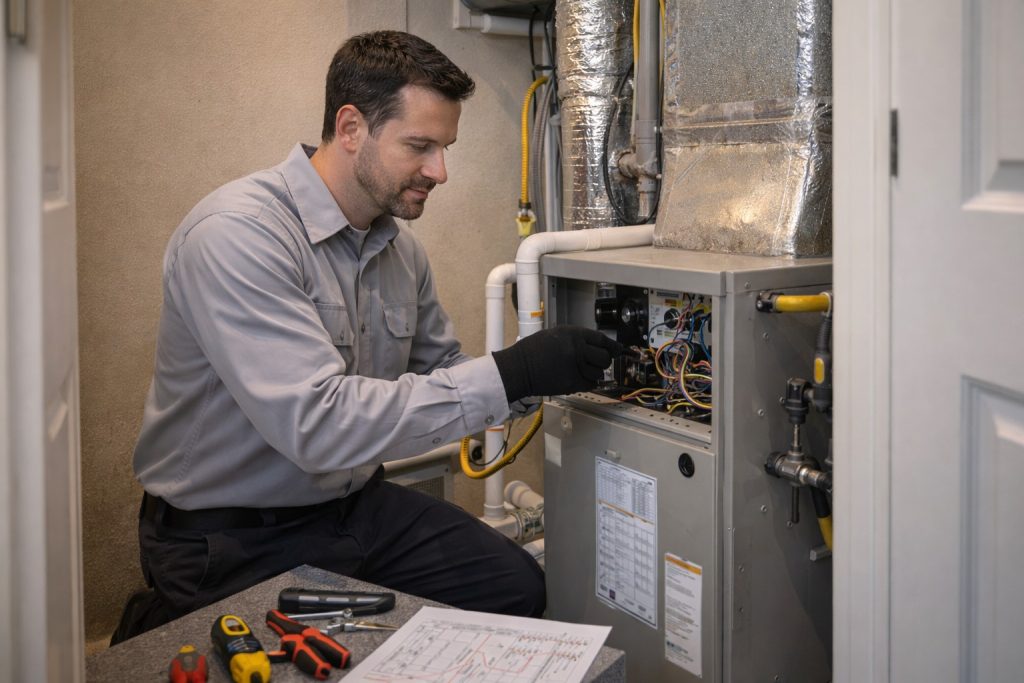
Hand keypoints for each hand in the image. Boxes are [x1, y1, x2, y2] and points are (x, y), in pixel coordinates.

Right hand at [492, 326, 622, 402]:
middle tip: (595, 363)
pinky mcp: (572, 383)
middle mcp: (577, 349)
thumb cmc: (533, 351)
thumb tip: (596, 346)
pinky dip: (588, 383)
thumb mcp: (555, 335)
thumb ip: (576, 339)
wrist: (518, 368)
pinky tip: (578, 379)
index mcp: (573, 334)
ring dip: (594, 373)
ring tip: (580, 371)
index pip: (601, 340)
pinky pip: (591, 384)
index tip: (618, 350)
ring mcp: (575, 367)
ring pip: (599, 373)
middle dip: (603, 361)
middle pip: (604, 358)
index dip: (612, 346)